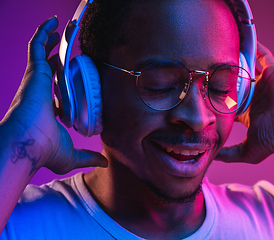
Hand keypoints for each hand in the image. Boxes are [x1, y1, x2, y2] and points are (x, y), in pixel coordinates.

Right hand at [2, 16, 106, 173]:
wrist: (27, 145)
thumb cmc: (43, 152)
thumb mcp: (72, 156)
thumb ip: (88, 157)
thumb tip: (104, 162)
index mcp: (46, 107)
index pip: (55, 89)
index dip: (63, 80)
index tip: (74, 74)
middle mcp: (39, 91)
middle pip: (50, 67)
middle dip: (59, 54)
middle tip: (69, 43)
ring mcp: (35, 80)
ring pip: (44, 52)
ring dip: (53, 38)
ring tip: (64, 26)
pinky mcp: (34, 71)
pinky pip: (36, 45)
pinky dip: (43, 32)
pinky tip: (54, 22)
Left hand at [216, 43, 273, 163]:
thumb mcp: (247, 151)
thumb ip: (230, 154)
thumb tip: (213, 157)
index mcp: (247, 111)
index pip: (228, 100)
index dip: (215, 96)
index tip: (200, 91)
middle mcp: (254, 95)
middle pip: (235, 82)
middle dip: (222, 75)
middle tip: (205, 67)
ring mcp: (263, 83)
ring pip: (246, 67)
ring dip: (235, 60)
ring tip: (219, 51)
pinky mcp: (272, 72)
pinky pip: (262, 55)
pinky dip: (253, 48)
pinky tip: (239, 41)